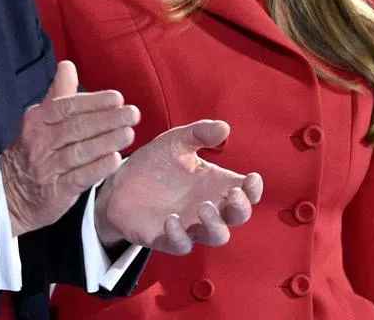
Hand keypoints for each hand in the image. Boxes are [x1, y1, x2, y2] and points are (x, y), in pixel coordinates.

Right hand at [0, 61, 139, 236]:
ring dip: (107, 142)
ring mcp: (46, 168)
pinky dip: (98, 169)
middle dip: (107, 120)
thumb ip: (58, 94)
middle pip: (76, 128)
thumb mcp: (40, 120)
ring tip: (129, 134)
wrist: (10, 194)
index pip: (67, 106)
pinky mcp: (54, 192)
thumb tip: (67, 65)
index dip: (93, 102)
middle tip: (133, 114)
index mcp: (37, 120)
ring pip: (79, 152)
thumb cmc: (34, 151)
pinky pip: (78, 178)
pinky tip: (115, 161)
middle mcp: (39, 142)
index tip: (118, 98)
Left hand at [94, 119, 262, 254]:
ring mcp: (189, 225)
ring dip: (215, 225)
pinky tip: (170, 219)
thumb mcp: (175, 141)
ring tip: (203, 208)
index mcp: (215, 184)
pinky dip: (179, 236)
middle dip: (241, 208)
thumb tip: (224, 127)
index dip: (254, 189)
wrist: (119, 182)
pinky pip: (181, 245)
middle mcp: (208, 206)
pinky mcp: (166, 238)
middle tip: (233, 195)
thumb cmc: (155, 163)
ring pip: (216, 236)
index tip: (252, 178)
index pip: (246, 191)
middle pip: (237, 216)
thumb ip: (199, 133)